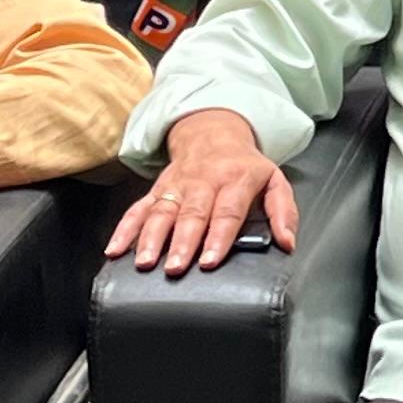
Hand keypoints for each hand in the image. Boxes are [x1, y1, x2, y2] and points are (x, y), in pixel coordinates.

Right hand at [107, 112, 296, 274]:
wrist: (213, 133)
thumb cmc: (246, 167)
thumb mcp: (275, 181)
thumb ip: (283, 212)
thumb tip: (287, 243)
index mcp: (235, 180)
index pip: (226, 212)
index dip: (218, 237)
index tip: (210, 260)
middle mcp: (203, 182)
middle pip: (191, 214)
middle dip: (182, 242)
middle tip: (175, 268)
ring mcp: (177, 186)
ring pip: (161, 212)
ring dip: (151, 238)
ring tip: (144, 263)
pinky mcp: (157, 190)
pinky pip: (138, 209)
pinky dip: (124, 229)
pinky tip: (115, 250)